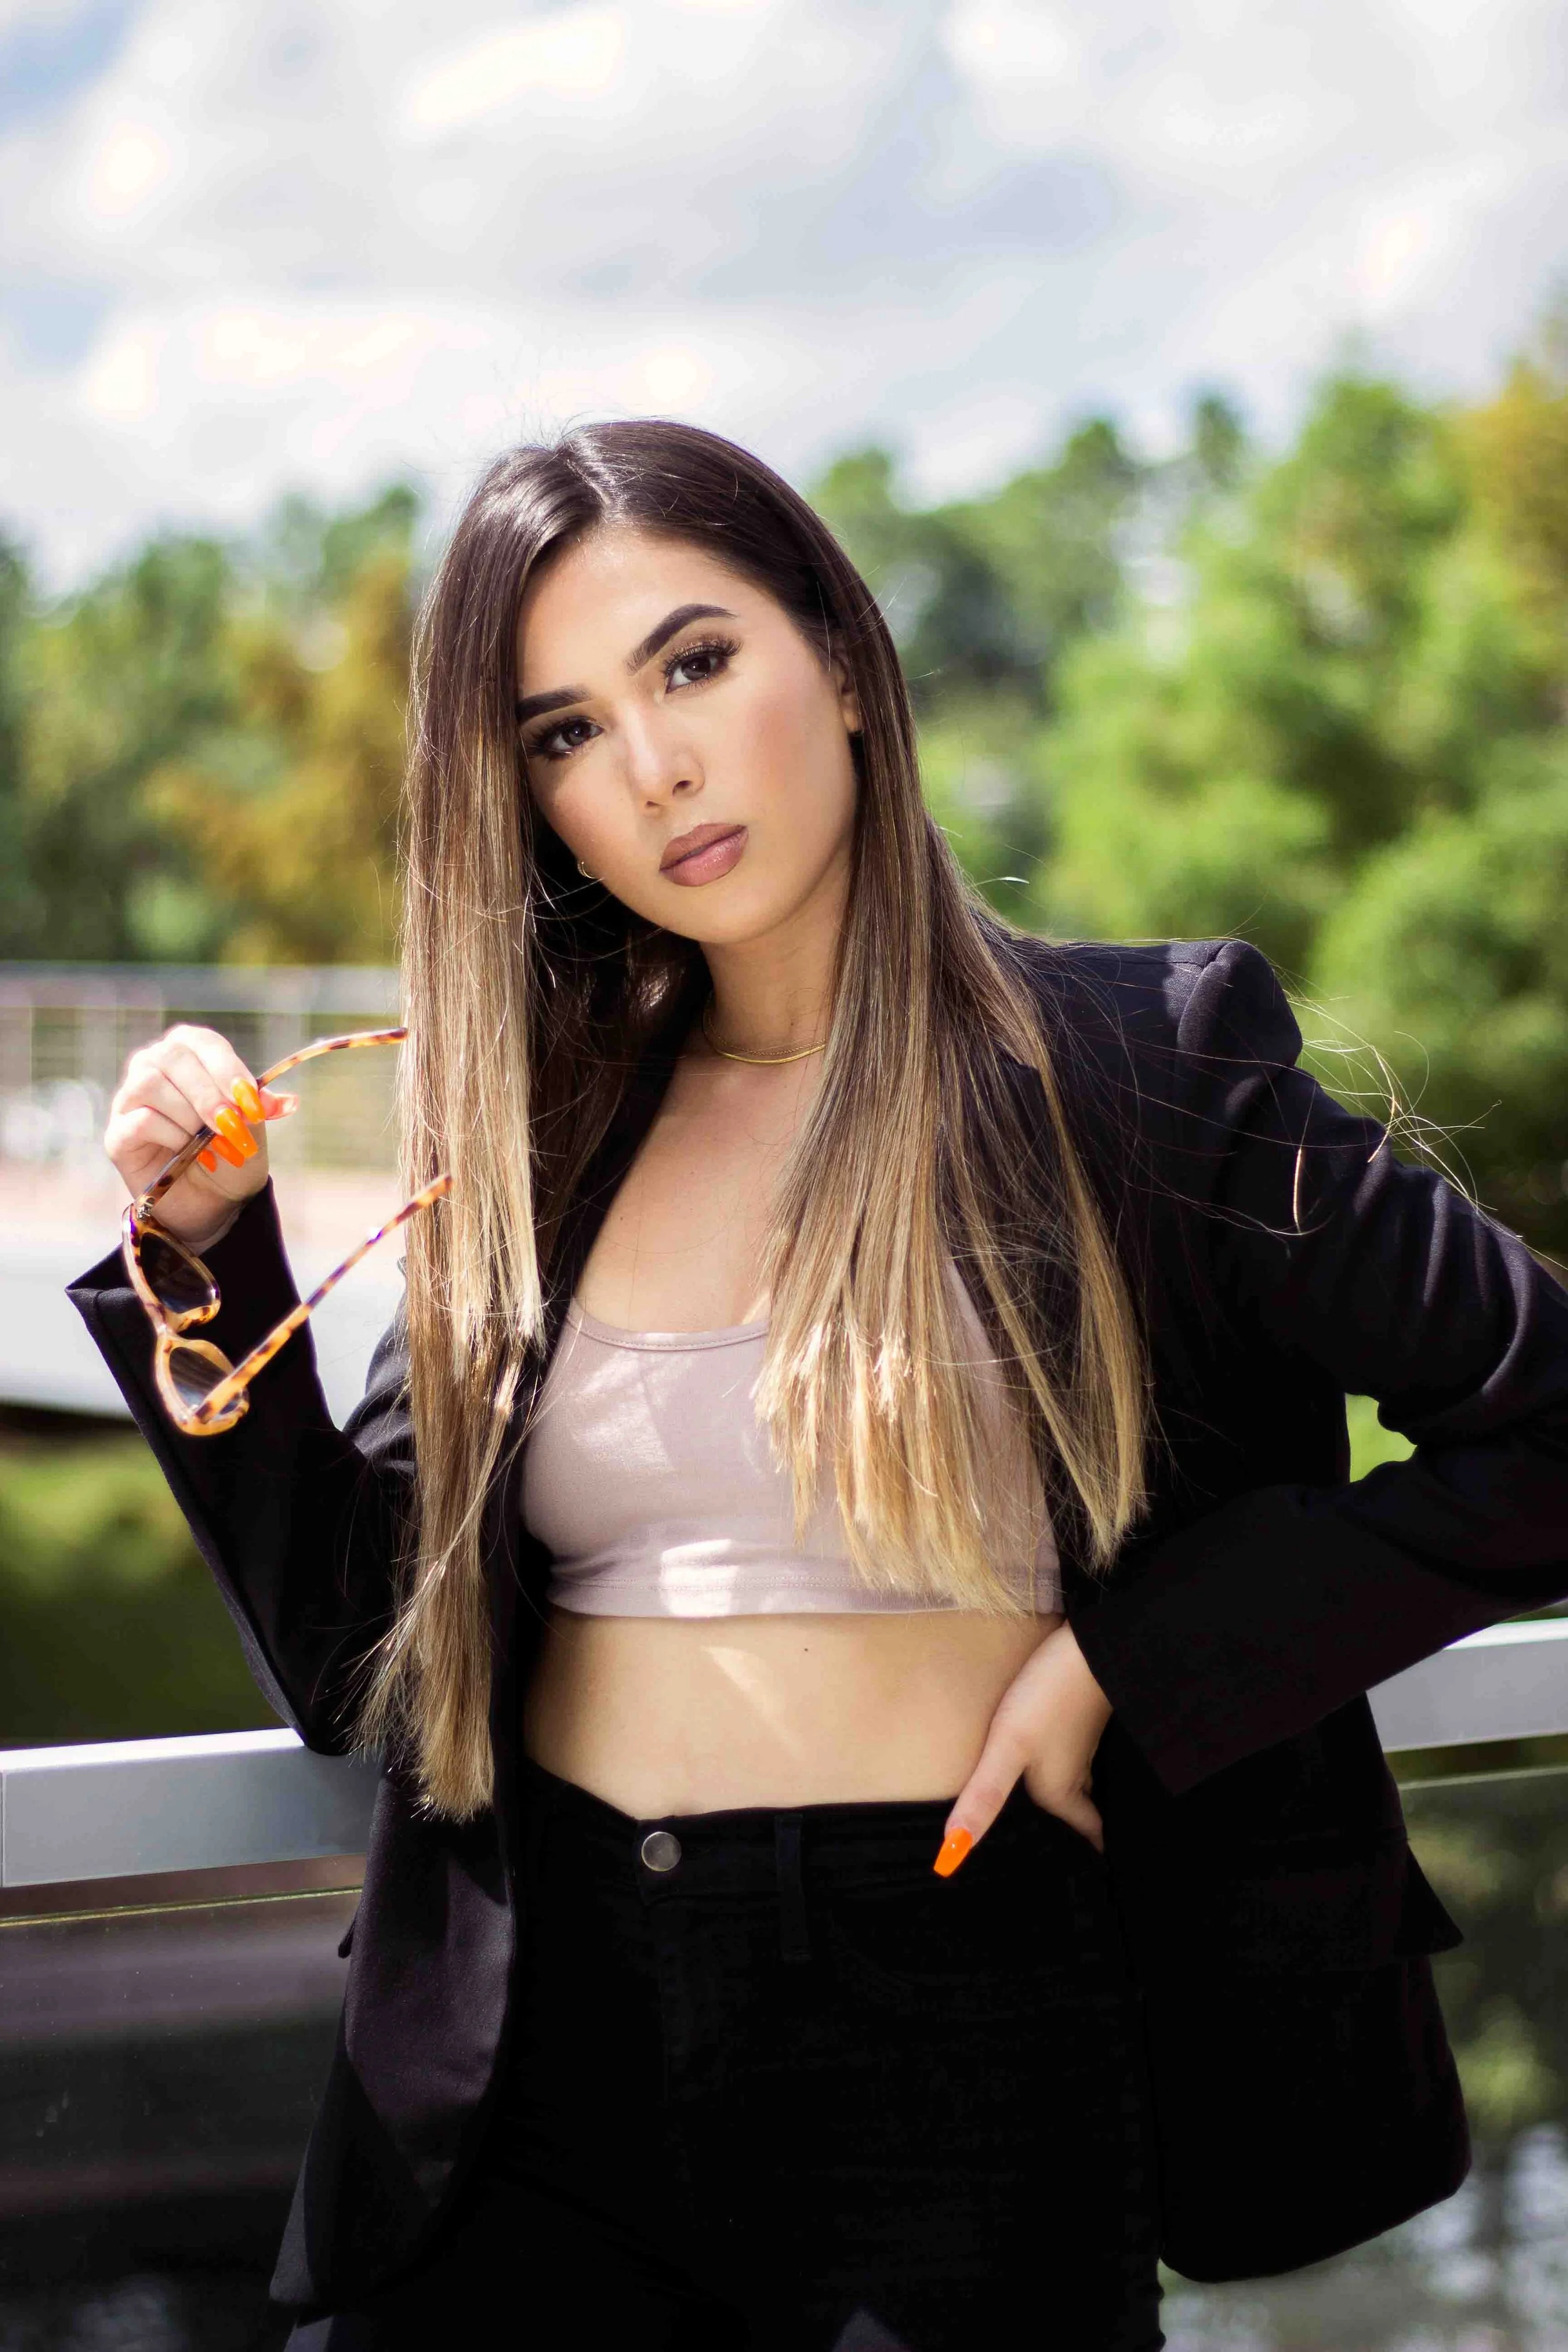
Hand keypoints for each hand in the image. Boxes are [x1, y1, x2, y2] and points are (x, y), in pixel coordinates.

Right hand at [105, 1023, 296, 1252]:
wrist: (213, 1203)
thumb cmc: (230, 1155)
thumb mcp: (252, 1129)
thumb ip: (259, 1108)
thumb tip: (286, 1102)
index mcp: (188, 1054)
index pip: (202, 1042)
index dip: (227, 1068)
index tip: (250, 1101)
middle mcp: (151, 1067)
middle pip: (171, 1057)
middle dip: (208, 1094)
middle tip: (231, 1126)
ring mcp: (129, 1100)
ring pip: (150, 1084)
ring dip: (189, 1116)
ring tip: (211, 1144)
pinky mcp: (117, 1134)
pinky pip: (140, 1121)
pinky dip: (172, 1136)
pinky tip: (190, 1154)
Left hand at [934, 1620, 1111, 1874]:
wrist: (1088, 1646)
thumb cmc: (1048, 1701)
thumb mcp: (1008, 1748)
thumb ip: (984, 1797)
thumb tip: (953, 1854)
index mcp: (1061, 1791)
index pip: (1086, 1834)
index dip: (1087, 1855)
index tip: (1087, 1874)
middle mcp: (1075, 1772)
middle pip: (1081, 1812)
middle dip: (1077, 1831)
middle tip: (1065, 1851)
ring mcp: (1081, 1742)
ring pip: (1081, 1783)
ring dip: (1074, 1800)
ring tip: (1057, 1813)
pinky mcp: (1080, 1715)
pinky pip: (1075, 1753)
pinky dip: (1069, 1766)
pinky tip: (1054, 1756)